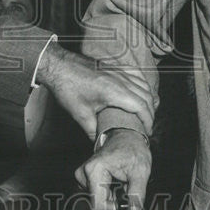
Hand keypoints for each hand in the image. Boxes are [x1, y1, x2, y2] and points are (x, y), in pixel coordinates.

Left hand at [35, 44, 155, 138]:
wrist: (59, 66)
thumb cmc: (68, 87)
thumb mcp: (80, 114)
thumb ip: (94, 131)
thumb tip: (101, 143)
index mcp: (115, 91)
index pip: (141, 106)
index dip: (148, 121)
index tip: (147, 132)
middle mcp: (121, 79)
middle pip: (146, 96)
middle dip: (150, 113)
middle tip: (147, 126)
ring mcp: (119, 70)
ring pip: (143, 84)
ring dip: (148, 99)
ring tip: (146, 113)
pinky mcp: (115, 66)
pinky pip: (136, 74)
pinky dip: (143, 84)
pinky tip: (141, 91)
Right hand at [74, 129, 151, 209]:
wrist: (127, 136)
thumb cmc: (133, 149)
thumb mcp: (141, 171)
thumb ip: (136, 195)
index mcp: (94, 169)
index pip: (98, 204)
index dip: (113, 207)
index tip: (124, 200)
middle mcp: (83, 172)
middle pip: (96, 202)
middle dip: (112, 200)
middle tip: (124, 186)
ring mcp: (82, 174)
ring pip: (96, 199)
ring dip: (110, 196)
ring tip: (120, 182)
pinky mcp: (84, 177)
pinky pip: (95, 194)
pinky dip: (106, 192)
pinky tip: (114, 182)